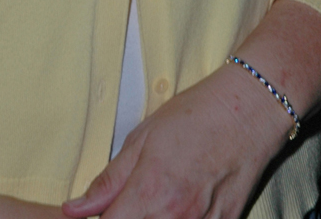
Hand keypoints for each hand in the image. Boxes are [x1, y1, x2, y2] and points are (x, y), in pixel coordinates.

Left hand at [61, 64, 291, 218]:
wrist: (248, 112)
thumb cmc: (193, 117)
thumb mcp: (142, 139)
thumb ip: (108, 181)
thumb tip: (72, 210)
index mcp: (149, 193)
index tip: (93, 213)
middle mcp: (175, 217)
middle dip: (126, 217)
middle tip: (129, 200)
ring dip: (151, 218)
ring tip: (155, 198)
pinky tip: (179, 204)